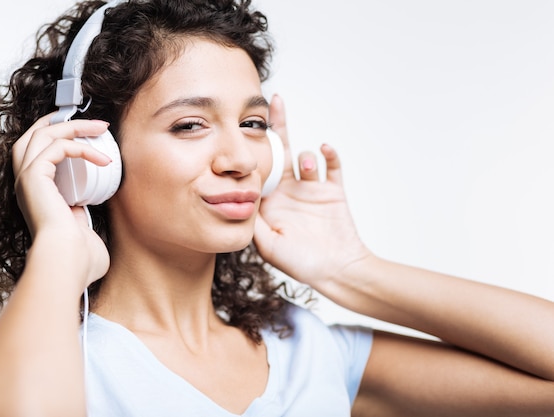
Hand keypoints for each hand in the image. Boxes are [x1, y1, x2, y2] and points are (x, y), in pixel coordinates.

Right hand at [11, 114, 112, 286]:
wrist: (68, 263)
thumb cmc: (78, 258)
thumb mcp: (82, 232)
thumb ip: (82, 221)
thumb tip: (88, 221)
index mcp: (36, 195)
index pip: (38, 153)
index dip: (59, 137)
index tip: (87, 134)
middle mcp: (26, 184)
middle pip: (35, 135)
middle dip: (65, 122)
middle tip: (96, 123)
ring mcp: (26, 179)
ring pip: (44, 134)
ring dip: (74, 126)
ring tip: (102, 128)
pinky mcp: (33, 177)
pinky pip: (57, 147)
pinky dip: (82, 147)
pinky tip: (102, 159)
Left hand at [254, 95, 371, 288]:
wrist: (337, 271)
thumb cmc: (302, 264)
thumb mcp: (268, 245)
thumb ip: (254, 221)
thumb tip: (238, 197)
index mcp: (270, 203)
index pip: (258, 170)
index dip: (252, 150)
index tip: (243, 127)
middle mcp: (288, 192)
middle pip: (281, 154)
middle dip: (278, 129)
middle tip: (274, 103)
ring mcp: (311, 190)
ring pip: (305, 159)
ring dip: (305, 156)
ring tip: (306, 163)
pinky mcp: (333, 191)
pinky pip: (333, 167)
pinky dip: (329, 155)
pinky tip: (324, 149)